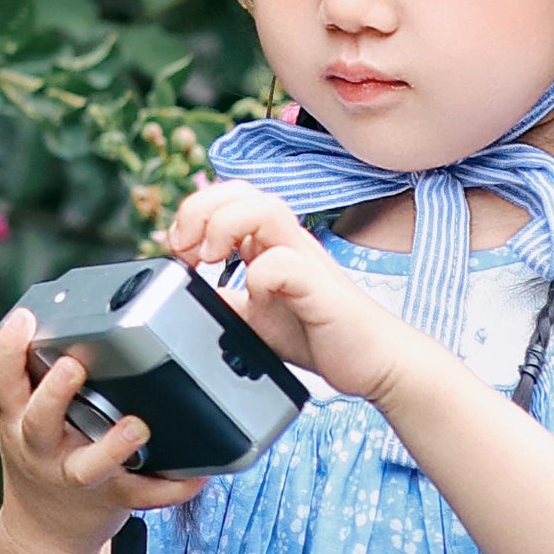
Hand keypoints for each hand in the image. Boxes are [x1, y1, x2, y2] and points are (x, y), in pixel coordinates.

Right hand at [0, 304, 207, 553]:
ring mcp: (73, 475)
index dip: (9, 348)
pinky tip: (196, 475)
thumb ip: (41, 373)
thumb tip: (79, 301)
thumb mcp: (26, 414)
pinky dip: (169, 488)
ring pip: (88, 466)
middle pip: (39, 421)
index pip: (3, 379)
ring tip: (137, 427)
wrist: (42, 532)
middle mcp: (41, 446)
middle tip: (73, 365)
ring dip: (112, 447)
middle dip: (54, 393)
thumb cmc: (43, 452)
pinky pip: (141, 496)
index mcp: (19, 416)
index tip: (25, 318)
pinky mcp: (109, 500)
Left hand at [164, 181, 406, 409]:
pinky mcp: (319, 287)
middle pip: (243, 190)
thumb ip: (226, 300)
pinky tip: (254, 296)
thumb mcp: (255, 318)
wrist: (374, 362)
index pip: (229, 198)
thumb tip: (187, 293)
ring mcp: (306, 260)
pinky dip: (260, 275)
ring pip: (265, 209)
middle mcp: (288, 242)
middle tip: (186, 249)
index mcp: (271, 244)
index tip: (179, 252)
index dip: (195, 213)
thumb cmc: (321, 334)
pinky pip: (285, 262)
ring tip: (211, 260)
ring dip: (225, 225)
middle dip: (201, 208)